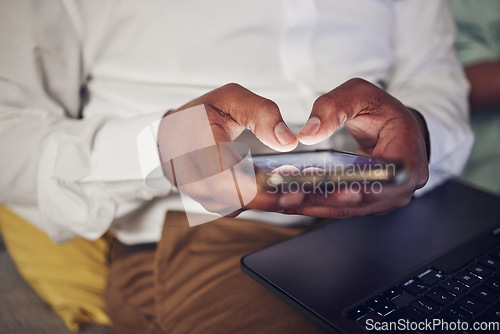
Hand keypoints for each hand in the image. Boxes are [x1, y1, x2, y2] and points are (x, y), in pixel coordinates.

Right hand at [156, 83, 302, 215]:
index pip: (227, 182)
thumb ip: (262, 114)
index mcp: (198, 148)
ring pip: (239, 207)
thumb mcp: (231, 98)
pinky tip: (276, 188)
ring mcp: (200, 193)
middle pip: (237, 201)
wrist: (172, 132)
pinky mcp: (209, 200)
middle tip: (303, 192)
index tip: (290, 191)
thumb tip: (287, 141)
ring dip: (267, 201)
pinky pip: (236, 206)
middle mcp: (195, 178)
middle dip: (273, 199)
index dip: (260, 192)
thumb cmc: (200, 114)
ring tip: (294, 187)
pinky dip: (257, 200)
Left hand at [287, 78, 429, 217]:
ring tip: (285, 200)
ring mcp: (386, 198)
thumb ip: (333, 108)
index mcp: (408, 156)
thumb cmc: (382, 109)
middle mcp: (401, 185)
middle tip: (291, 197)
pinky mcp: (370, 203)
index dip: (360, 188)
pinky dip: (318, 203)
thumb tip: (308, 135)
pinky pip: (343, 206)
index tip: (333, 190)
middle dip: (325, 201)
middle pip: (361, 201)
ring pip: (348, 208)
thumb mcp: (359, 94)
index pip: (388, 180)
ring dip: (316, 205)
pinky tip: (292, 199)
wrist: (395, 125)